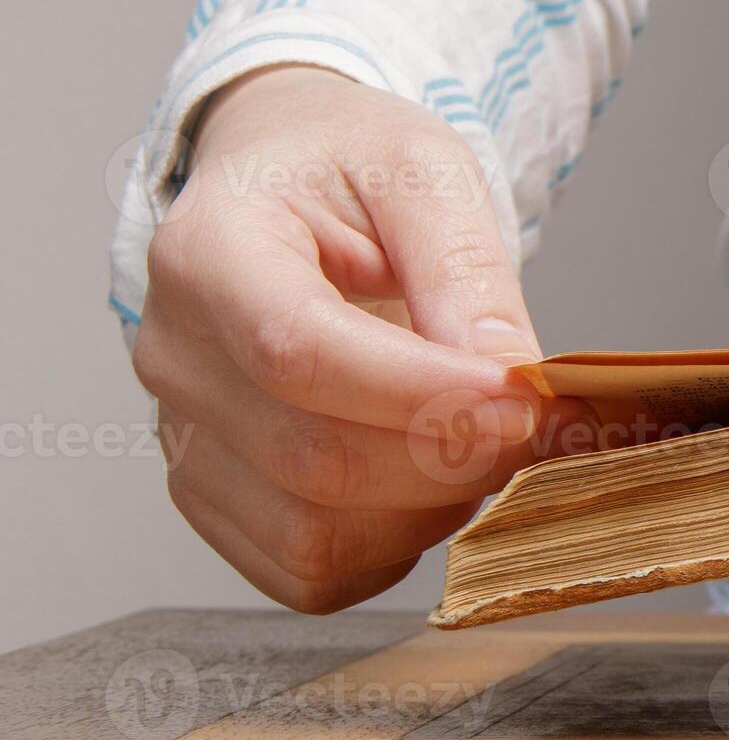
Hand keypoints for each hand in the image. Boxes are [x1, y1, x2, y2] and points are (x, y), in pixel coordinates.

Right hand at [130, 66, 581, 611]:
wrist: (291, 185)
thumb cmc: (349, 170)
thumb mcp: (424, 172)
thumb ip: (467, 268)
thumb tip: (508, 373)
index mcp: (208, 251)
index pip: (300, 355)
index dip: (425, 397)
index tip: (526, 400)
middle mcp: (175, 354)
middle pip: (313, 459)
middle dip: (454, 459)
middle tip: (541, 425)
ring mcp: (184, 434)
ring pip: (312, 534)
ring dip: (430, 510)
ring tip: (481, 442)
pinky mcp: (215, 493)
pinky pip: (306, 569)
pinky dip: (391, 547)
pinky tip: (430, 483)